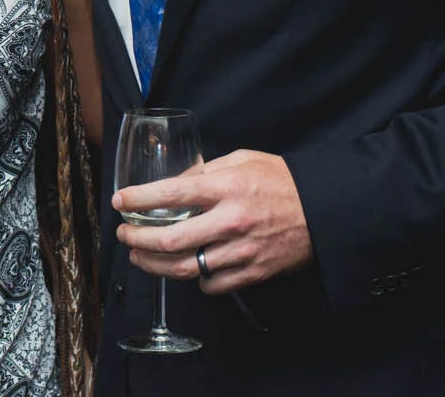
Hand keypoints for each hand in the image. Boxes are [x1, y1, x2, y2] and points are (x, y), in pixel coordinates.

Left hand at [114, 149, 312, 293]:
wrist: (324, 209)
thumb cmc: (281, 181)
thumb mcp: (242, 160)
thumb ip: (206, 171)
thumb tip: (175, 182)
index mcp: (226, 188)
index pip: (171, 194)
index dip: (139, 199)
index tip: (120, 201)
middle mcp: (231, 221)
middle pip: (171, 239)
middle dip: (138, 239)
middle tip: (124, 235)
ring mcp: (242, 251)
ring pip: (186, 268)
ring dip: (154, 265)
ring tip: (139, 257)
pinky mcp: (253, 272)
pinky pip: (212, 284)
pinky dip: (193, 279)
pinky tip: (182, 269)